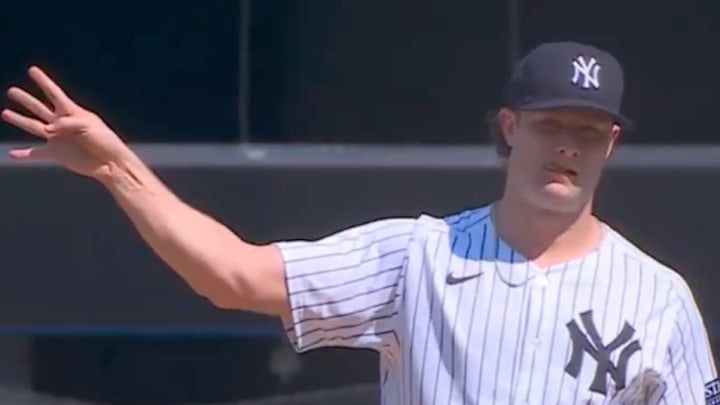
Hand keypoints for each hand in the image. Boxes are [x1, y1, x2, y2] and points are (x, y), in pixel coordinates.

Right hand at [2, 66, 130, 178]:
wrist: (111, 163)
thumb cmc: (105, 140)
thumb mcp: (89, 125)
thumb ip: (67, 123)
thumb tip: (48, 130)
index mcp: (72, 112)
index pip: (54, 93)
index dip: (43, 81)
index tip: (32, 69)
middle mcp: (61, 123)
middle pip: (39, 108)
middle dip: (26, 99)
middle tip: (12, 91)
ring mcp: (58, 138)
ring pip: (34, 126)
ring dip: (19, 120)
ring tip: (5, 113)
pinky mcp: (57, 154)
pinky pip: (36, 153)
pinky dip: (24, 154)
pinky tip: (13, 154)